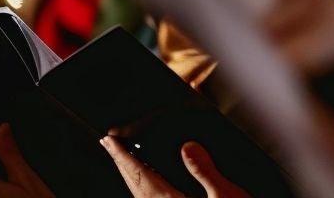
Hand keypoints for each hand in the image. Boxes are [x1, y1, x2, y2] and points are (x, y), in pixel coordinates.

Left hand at [100, 137, 247, 197]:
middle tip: (109, 145)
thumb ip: (205, 172)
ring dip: (132, 176)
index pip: (140, 175)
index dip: (122, 157)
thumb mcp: (225, 196)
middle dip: (121, 165)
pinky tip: (151, 184)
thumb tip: (188, 147)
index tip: (109, 141)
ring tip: (124, 161)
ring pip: (141, 196)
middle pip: (136, 186)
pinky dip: (144, 188)